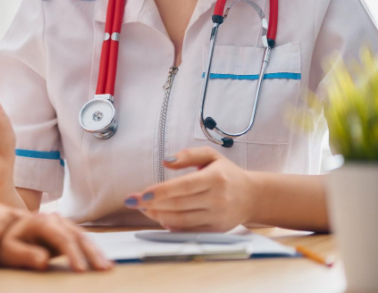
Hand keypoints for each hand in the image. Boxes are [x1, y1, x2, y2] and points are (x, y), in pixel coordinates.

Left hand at [0, 213, 112, 272]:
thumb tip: (44, 261)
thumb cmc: (4, 244)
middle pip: (77, 235)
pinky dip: (93, 251)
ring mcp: (62, 224)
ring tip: (108, 268)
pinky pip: (82, 242)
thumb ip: (25, 255)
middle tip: (103, 269)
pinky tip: (103, 263)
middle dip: (91, 253)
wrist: (4, 234)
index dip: (72, 253)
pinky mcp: (66, 233)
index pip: (61, 237)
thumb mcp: (9, 252)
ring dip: (96, 252)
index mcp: (40, 221)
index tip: (79, 270)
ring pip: (83, 237)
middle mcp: (54, 219)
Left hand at [124, 147, 254, 231]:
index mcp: (215, 178)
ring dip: (157, 215)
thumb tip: (166, 160)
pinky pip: (189, 230)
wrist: (253, 196)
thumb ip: (187, 155)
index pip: (183, 186)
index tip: (142, 193)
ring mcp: (217, 217)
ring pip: (181, 220)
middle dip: (152, 204)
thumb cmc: (226, 173)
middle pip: (179, 205)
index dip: (161, 191)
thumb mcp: (210, 155)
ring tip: (142, 208)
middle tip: (133, 201)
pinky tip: (158, 217)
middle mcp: (217, 199)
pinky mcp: (216, 230)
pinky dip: (171, 225)